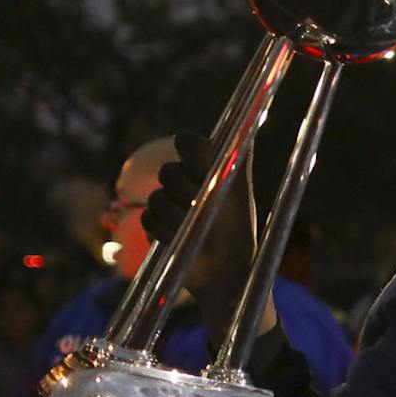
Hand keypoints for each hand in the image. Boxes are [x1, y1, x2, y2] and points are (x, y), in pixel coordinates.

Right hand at [147, 132, 271, 339]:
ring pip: (156, 197)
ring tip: (197, 230)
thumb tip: (247, 125)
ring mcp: (167, 203)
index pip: (186, 141)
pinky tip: (182, 240)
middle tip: (205, 208)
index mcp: (207, 167)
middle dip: (187, 191)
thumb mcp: (240, 192)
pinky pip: (148, 219)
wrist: (226, 270)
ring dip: (178, 217)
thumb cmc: (238, 230)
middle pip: (168, 170)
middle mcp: (186, 181)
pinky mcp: (154, 225)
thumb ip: (239, 158)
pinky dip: (166, 232)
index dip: (191, 154)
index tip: (205, 171)